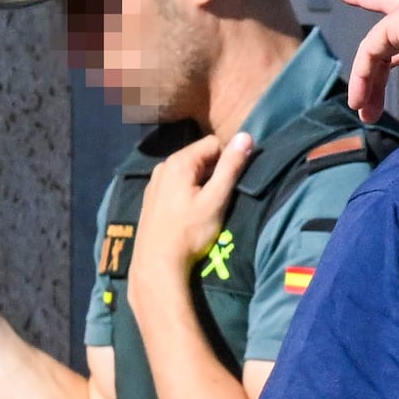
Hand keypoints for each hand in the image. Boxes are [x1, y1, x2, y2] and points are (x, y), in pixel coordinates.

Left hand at [132, 128, 244, 287]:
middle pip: (200, 156)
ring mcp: (154, 181)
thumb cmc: (190, 232)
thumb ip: (231, 166)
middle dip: (214, 171)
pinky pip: (176, 182)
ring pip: (188, 170)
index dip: (229, 160)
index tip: (232, 184)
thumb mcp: (216, 199)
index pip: (214, 143)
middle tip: (221, 198)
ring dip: (202, 181)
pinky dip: (187, 190)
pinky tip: (189, 211)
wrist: (158, 262)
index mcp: (179, 162)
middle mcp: (163, 165)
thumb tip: (247, 136)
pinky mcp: (151, 196)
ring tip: (206, 207)